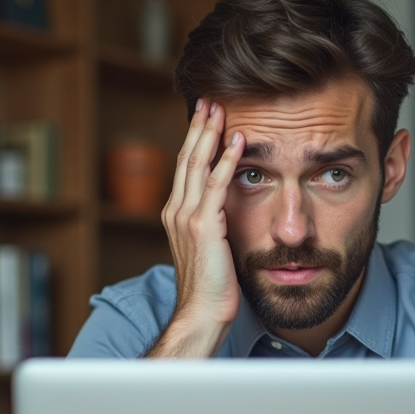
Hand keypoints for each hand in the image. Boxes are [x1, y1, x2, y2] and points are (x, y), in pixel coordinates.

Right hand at [150, 98, 246, 357]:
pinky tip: (238, 140)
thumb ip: (214, 223)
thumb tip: (228, 207)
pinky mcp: (203, 226)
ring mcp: (187, 217)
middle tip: (209, 99)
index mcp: (176, 214)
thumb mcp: (210, 247)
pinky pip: (217, 184)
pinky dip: (227, 159)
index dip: (194, 140)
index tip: (206, 117)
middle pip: (186, 158)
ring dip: (209, 133)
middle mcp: (176, 211)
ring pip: (197, 164)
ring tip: (220, 108)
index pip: (185, 168)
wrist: (202, 313)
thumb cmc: (212, 287)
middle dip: (198, 126)